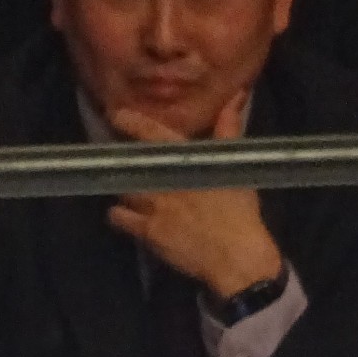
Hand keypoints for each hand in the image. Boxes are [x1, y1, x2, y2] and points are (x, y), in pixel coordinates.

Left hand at [106, 91, 282, 296]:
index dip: (134, 122)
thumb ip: (228, 133)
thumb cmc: (240, 213)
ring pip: (124, 189)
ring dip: (124, 187)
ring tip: (126, 187)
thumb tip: (233, 98)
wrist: (236, 258)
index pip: (155, 135)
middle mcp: (164, 181)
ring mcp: (153, 207)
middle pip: (132, 163)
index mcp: (187, 162)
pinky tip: (122, 215)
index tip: (117, 113)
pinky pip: (119, 218)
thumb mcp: (236, 169)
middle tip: (117, 157)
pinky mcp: (147, 232)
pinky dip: (118, 214)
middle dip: (123, 159)